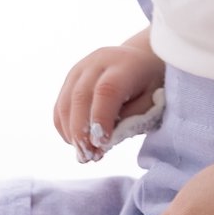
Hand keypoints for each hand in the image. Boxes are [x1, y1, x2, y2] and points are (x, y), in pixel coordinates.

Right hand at [55, 41, 163, 163]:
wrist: (142, 57)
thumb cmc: (152, 84)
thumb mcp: (153, 100)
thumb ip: (131, 118)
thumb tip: (103, 142)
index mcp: (125, 65)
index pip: (106, 90)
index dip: (101, 118)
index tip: (102, 144)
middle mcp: (98, 62)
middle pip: (80, 97)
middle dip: (81, 132)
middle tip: (89, 157)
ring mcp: (80, 68)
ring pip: (65, 103)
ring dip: (70, 133)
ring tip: (84, 155)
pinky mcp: (70, 79)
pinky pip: (60, 106)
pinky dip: (65, 128)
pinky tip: (77, 143)